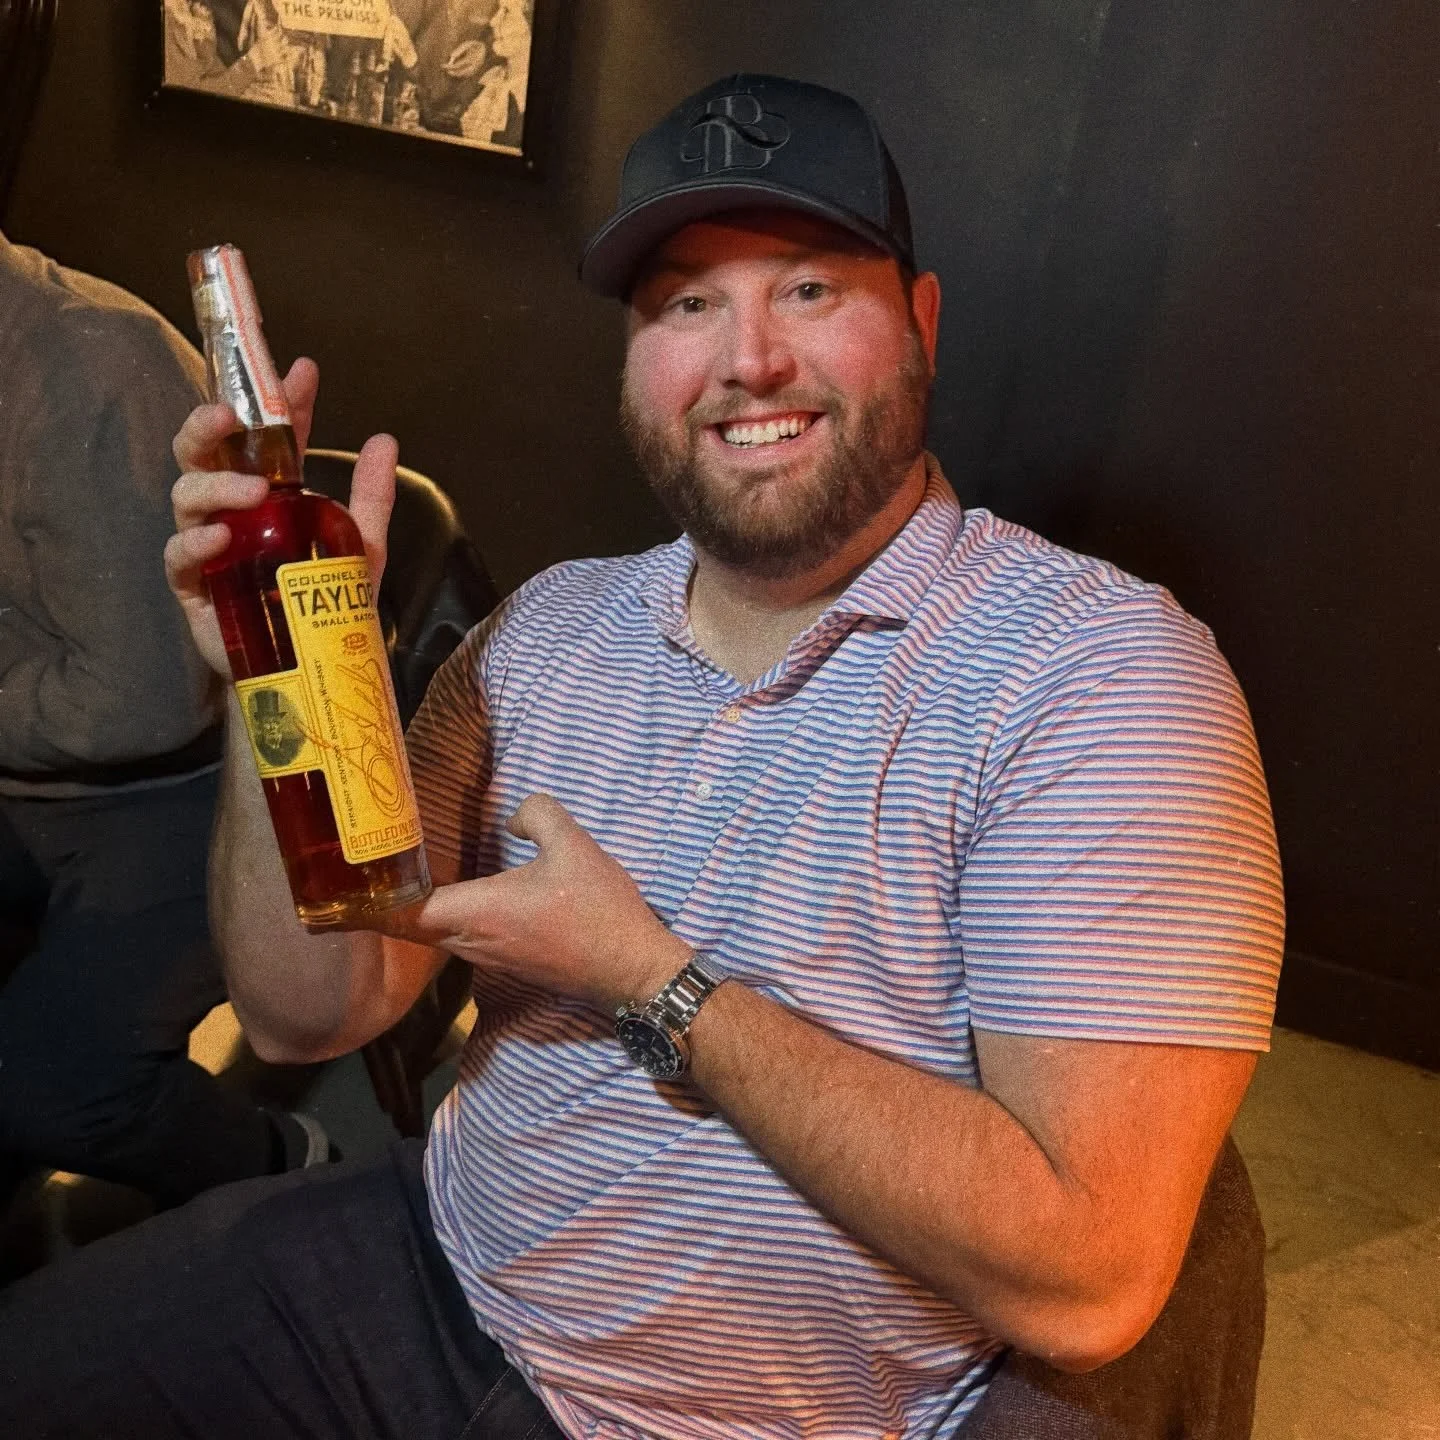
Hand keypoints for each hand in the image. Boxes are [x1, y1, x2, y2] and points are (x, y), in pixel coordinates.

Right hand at [164, 358, 397, 675]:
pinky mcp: (194, 587)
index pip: (270, 438)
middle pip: (201, 454)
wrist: (309, 671)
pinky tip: (220, 536)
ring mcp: (208, 547)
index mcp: (272, 495)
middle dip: (207, 427)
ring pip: (186, 496)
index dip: (281, 401)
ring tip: (249, 491)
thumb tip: (384, 439)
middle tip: (229, 416)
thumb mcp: (360, 547)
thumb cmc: (325, 604)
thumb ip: (370, 499)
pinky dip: (197, 542)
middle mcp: (232, 512)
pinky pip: (180, 556)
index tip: (302, 370)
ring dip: (214, 485)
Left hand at [381, 794, 692, 1013]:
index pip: (401, 911)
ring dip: (412, 911)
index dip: (365, 901)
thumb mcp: (575, 845)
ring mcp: (487, 956)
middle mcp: (471, 940)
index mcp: (477, 911)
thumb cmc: (599, 910)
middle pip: (408, 925)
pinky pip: (457, 939)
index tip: (338, 886)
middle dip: (380, 903)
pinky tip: (452, 896)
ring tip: (397, 878)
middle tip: (357, 872)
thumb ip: (538, 814)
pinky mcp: (505, 962)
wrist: (630, 969)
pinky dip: (441, 919)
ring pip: (433, 934)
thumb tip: (514, 818)